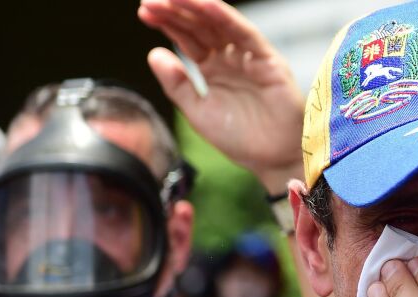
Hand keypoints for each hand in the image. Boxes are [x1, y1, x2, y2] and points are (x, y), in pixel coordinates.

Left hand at [138, 0, 303, 190]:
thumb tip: (153, 53)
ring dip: (197, 8)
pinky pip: (245, 34)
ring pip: (220, 24)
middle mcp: (229, 58)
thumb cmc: (240, 139)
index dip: (166, 23)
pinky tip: (206, 5)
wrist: (273, 159)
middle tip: (150, 1)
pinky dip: (227, 18)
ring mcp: (248, 57)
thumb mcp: (198, 112)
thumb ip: (177, 84)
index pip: (186, 38)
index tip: (144, 12)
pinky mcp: (268, 60)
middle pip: (200, 26)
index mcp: (212, 69)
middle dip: (176, 11)